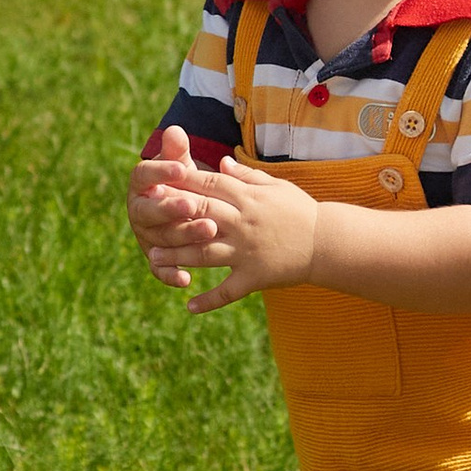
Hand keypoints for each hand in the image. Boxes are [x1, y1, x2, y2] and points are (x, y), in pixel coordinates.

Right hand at [127, 129, 222, 289]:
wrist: (180, 208)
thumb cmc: (182, 181)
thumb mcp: (179, 164)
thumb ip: (176, 151)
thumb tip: (175, 130)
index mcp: (140, 185)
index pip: (143, 175)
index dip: (161, 172)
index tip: (182, 168)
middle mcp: (138, 211)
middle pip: (149, 212)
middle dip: (170, 209)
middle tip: (193, 204)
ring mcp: (146, 237)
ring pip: (161, 239)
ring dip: (184, 236)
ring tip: (210, 230)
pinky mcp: (155, 259)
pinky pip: (159, 269)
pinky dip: (170, 275)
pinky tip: (186, 279)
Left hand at [150, 152, 320, 312]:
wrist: (328, 242)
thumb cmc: (300, 210)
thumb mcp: (276, 186)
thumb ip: (246, 176)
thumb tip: (220, 164)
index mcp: (248, 198)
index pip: (208, 186)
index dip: (180, 183)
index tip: (156, 181)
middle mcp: (243, 223)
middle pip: (200, 216)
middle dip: (170, 216)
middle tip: (143, 217)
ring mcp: (247, 251)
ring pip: (206, 253)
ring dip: (177, 257)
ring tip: (152, 258)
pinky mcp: (255, 276)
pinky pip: (228, 290)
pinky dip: (208, 300)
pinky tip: (188, 306)